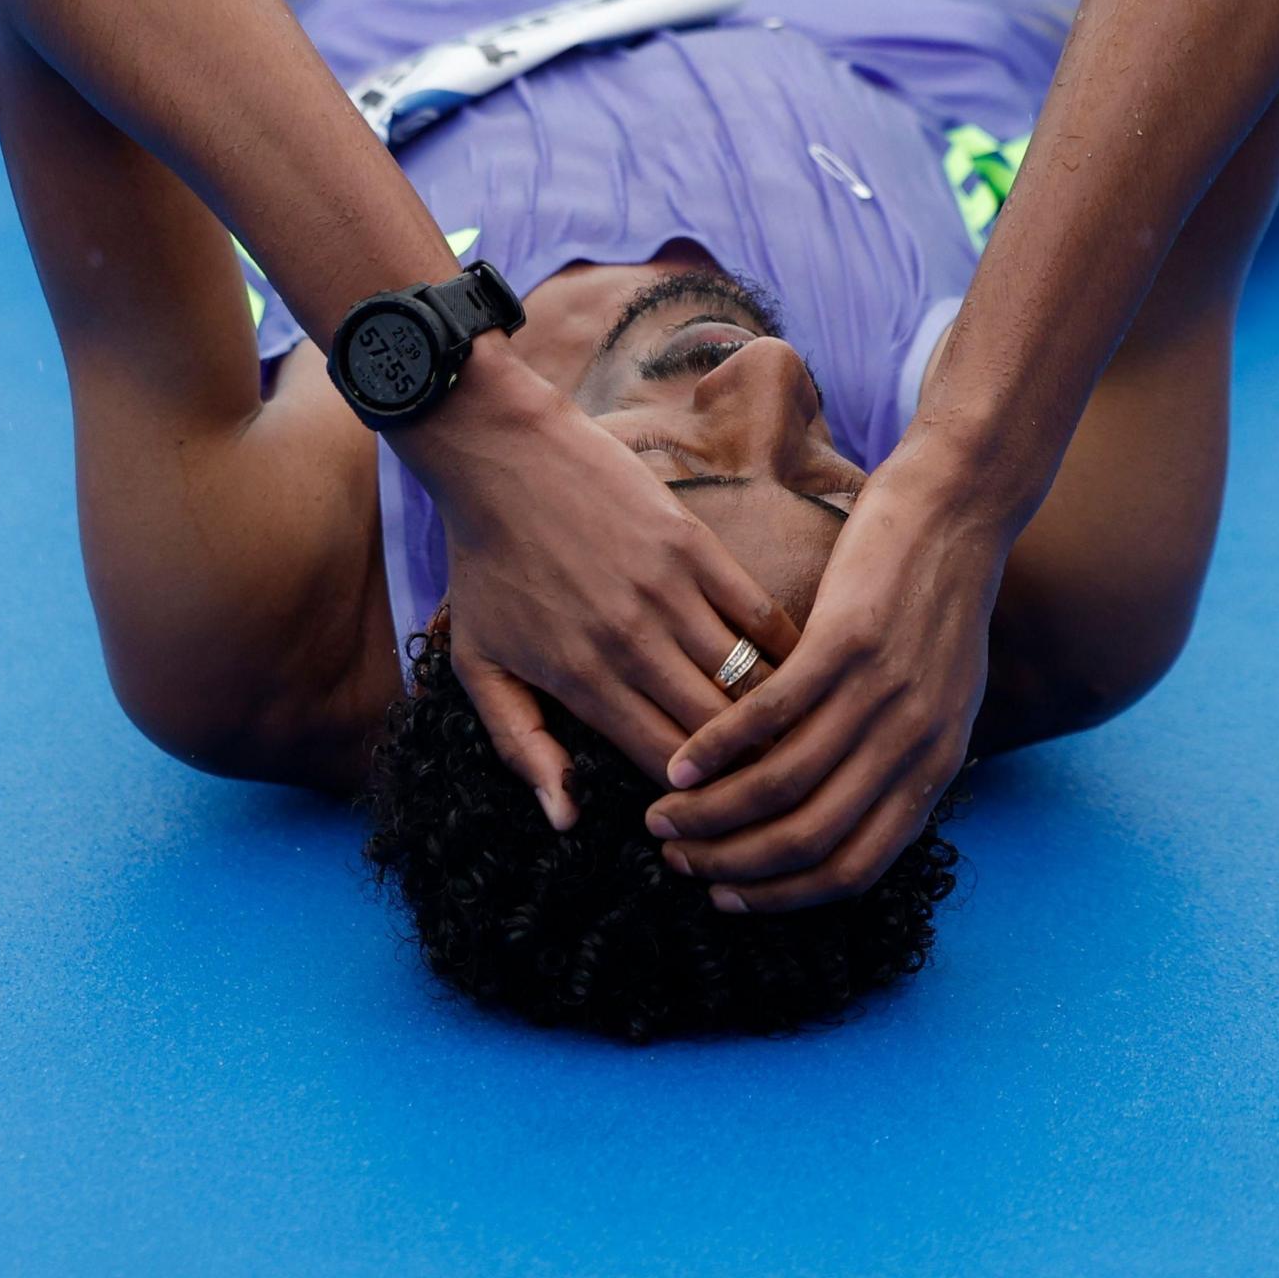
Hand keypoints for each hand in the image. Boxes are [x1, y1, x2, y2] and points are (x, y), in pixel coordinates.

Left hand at [408, 339, 798, 829]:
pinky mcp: (695, 547)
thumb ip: (521, 745)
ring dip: (772, 714)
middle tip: (769, 782)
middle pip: (714, 733)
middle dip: (744, 767)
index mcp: (581, 681)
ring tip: (793, 738)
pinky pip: (759, 615)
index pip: (662, 763)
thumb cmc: (487, 566)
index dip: (695, 798)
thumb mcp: (479, 666)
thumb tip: (566, 819)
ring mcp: (668, 594)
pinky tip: (799, 671)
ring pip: (746, 680)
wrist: (502, 458)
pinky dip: (785, 651)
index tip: (713, 809)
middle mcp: (630, 645)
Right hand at [643, 443, 1009, 909]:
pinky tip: (679, 762)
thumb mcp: (945, 698)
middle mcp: (913, 743)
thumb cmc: (941, 600)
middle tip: (681, 863)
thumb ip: (905, 759)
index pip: (856, 867)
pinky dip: (719, 748)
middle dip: (735, 865)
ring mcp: (883, 694)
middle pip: (811, 839)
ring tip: (663, 819)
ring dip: (713, 813)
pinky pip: (772, 715)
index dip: (786, 895)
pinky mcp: (850, 641)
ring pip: (783, 784)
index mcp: (935, 766)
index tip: (731, 896)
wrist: (960, 507)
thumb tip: (862, 814)